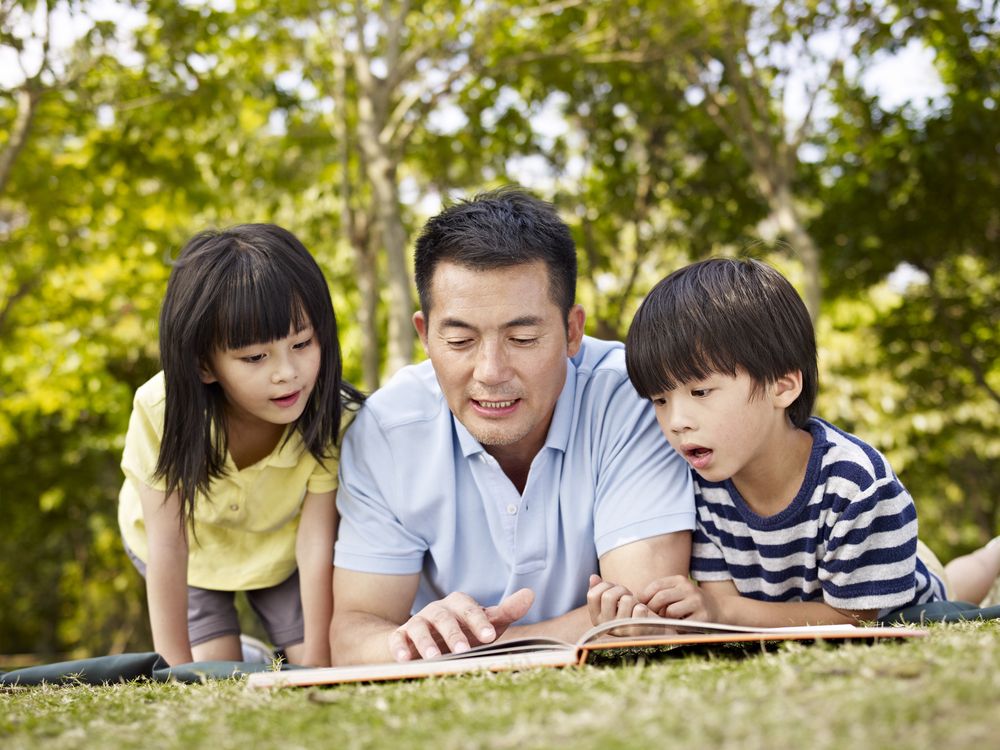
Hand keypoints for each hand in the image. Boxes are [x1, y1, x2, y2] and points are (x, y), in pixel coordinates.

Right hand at [388, 588, 534, 661]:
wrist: (422, 639)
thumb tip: (530, 594)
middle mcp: (437, 610)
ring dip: (426, 642)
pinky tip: (405, 660)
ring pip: (420, 627)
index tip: (490, 637)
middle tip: (464, 650)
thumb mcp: (484, 623)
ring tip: (434, 658)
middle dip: (454, 633)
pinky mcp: (400, 636)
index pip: (470, 610)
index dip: (480, 622)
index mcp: (458, 605)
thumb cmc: (462, 631)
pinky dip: (400, 648)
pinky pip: (398, 639)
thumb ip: (506, 611)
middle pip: (445, 617)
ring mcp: (417, 622)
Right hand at [586, 574, 652, 624]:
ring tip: (634, 605)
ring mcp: (621, 630)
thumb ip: (600, 590)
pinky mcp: (637, 632)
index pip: (592, 595)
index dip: (605, 585)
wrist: (645, 629)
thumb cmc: (626, 612)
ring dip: (633, 599)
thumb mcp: (611, 602)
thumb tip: (593, 577)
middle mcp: (606, 626)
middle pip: (608, 596)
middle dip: (621, 589)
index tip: (613, 589)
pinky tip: (641, 614)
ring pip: (626, 600)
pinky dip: (642, 607)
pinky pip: (639, 609)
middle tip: (626, 594)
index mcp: (596, 619)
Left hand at [640, 576, 721, 621]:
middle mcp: (689, 588)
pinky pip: (681, 624)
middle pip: (661, 597)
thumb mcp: (677, 592)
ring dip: (664, 619)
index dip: (644, 596)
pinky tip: (677, 626)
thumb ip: (660, 593)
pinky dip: (675, 627)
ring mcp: (697, 602)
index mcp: (680, 580)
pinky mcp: (703, 617)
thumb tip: (635, 599)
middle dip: (651, 609)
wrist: (719, 610)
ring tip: (666, 621)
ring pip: (670, 611)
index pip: (656, 585)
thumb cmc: (689, 603)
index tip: (639, 605)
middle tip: (649, 617)